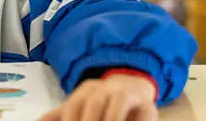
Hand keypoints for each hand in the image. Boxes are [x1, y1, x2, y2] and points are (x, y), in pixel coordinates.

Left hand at [40, 74, 156, 120]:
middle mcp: (105, 88)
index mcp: (86, 90)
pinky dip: (125, 119)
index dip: (69, 119)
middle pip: (93, 103)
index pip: (73, 105)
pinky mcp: (145, 103)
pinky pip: (134, 109)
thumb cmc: (103, 105)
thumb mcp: (81, 108)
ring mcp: (125, 92)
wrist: (135, 90)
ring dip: (107, 119)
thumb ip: (60, 115)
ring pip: (115, 103)